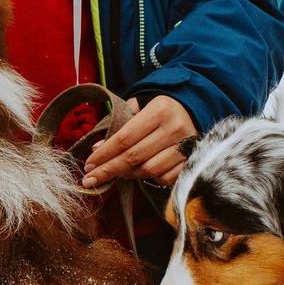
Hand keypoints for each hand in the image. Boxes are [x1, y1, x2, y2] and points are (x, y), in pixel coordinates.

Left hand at [82, 95, 196, 187]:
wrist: (194, 109)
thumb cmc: (160, 108)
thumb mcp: (141, 105)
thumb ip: (120, 123)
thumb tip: (98, 148)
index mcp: (159, 110)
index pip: (125, 137)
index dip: (104, 153)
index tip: (89, 164)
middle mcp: (174, 128)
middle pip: (134, 157)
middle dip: (109, 170)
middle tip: (91, 179)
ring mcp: (185, 146)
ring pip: (148, 170)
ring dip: (127, 175)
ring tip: (114, 173)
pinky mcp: (192, 161)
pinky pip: (164, 178)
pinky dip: (149, 178)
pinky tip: (139, 172)